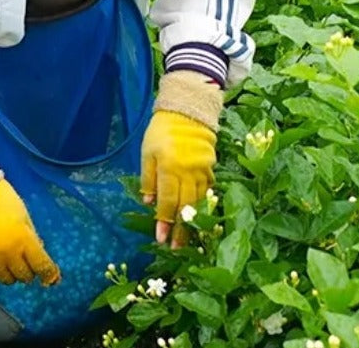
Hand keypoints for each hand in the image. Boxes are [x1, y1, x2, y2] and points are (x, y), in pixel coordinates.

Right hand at [0, 147, 59, 284]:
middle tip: (29, 260)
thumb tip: (40, 251)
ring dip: (14, 273)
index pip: (41, 266)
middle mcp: (8, 254)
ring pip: (8, 280)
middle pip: (25, 276)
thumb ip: (33, 236)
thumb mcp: (24, 215)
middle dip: (30, 270)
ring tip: (12, 260)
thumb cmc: (3, 200)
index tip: (52, 277)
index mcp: (23, 240)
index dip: (49, 274)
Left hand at [139, 71, 221, 247]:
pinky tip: (202, 214)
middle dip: (181, 229)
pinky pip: (208, 189)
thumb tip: (147, 203)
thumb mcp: (148, 152)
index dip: (164, 222)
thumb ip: (148, 178)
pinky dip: (204, 203)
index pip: (167, 202)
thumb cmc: (162, 130)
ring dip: (194, 221)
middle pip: (185, 207)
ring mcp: (202, 169)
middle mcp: (187, 171)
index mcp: (169, 167)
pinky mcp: (211, 166)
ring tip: (190, 237)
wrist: (187, 109)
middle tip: (177, 249)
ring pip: (199, 201)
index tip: (161, 240)